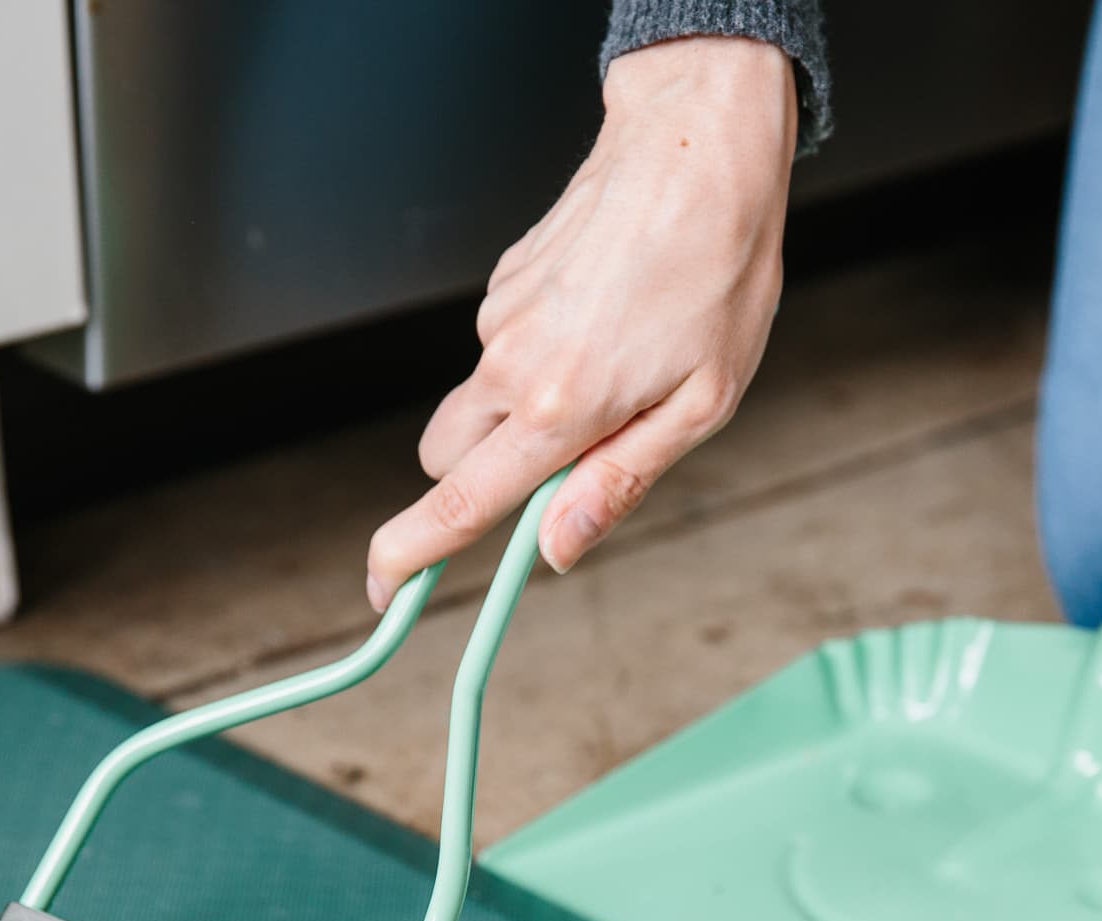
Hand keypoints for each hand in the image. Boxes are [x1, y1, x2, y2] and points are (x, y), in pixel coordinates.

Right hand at [365, 37, 795, 608]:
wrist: (698, 149)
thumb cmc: (717, 273)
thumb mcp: (702, 405)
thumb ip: (619, 482)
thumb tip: (556, 549)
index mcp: (559, 408)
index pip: (461, 503)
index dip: (412, 554)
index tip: (383, 589)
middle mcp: (512, 363)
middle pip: (451, 459)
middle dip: (482, 480)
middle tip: (563, 466)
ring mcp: (500, 317)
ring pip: (484, 400)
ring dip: (528, 411)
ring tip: (621, 363)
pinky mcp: (504, 281)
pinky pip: (507, 346)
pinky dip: (542, 354)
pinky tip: (609, 316)